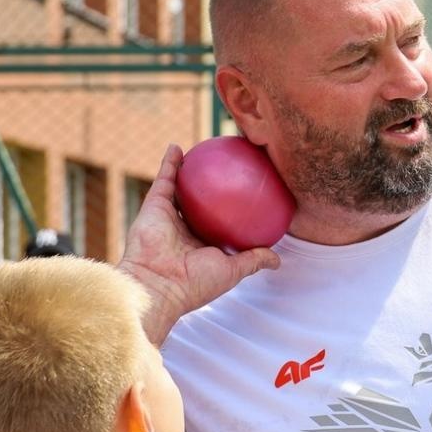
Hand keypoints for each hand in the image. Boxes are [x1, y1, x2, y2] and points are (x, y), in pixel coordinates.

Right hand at [118, 144, 279, 343]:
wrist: (157, 285)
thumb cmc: (196, 282)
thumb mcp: (232, 270)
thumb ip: (253, 260)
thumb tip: (278, 260)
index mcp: (202, 245)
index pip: (220, 223)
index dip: (232, 209)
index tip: (247, 194)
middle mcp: (185, 230)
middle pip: (202, 203)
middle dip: (213, 187)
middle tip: (229, 168)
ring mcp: (168, 217)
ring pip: (182, 188)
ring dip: (190, 169)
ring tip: (204, 151)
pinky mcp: (153, 206)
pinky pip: (164, 179)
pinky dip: (169, 163)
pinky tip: (177, 146)